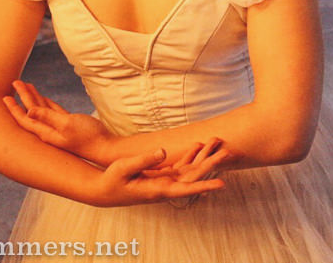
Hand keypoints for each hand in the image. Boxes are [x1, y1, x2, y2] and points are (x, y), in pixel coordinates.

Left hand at [4, 80, 114, 163]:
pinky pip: (52, 111)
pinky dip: (46, 103)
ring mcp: (59, 128)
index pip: (25, 118)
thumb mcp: (67, 124)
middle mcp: (50, 131)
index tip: (5, 96)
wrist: (105, 147)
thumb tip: (28, 111)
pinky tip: (43, 99)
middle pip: (31, 111)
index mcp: (46, 132)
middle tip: (15, 83)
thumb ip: (48, 117)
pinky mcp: (69, 125)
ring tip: (26, 87)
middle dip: (22, 97)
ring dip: (33, 98)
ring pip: (42, 110)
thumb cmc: (88, 136)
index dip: (14, 108)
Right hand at [89, 142, 226, 207]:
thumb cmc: (112, 180)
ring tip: (218, 142)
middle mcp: (166, 187)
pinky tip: (199, 146)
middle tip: (229, 151)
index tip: (222, 185)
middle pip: (194, 175)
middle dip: (212, 163)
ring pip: (190, 169)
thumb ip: (144, 160)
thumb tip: (163, 151)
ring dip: (204, 156)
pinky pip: (181, 166)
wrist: (103, 190)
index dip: (204, 185)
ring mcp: (165, 182)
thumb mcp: (125, 168)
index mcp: (158, 190)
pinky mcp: (162, 176)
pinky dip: (191, 156)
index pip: (186, 188)